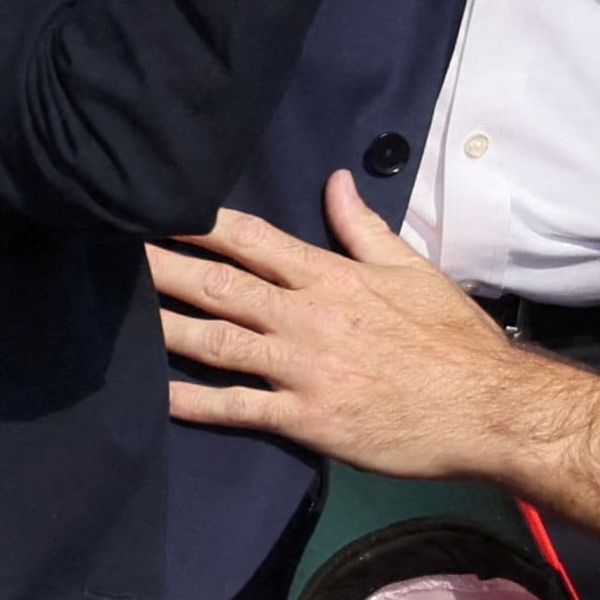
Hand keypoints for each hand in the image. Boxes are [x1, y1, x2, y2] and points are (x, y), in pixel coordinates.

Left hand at [153, 174, 599, 531]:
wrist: (488, 409)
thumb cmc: (454, 340)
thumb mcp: (413, 270)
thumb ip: (364, 228)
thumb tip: (335, 180)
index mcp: (332, 276)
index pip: (252, 238)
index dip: (198, 222)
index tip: (155, 205)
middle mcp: (308, 316)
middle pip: (220, 283)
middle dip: (162, 265)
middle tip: (111, 250)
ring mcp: (303, 368)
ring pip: (218, 340)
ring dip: (164, 324)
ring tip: (115, 312)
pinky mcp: (307, 419)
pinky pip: (239, 407)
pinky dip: (194, 401)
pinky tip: (155, 392)